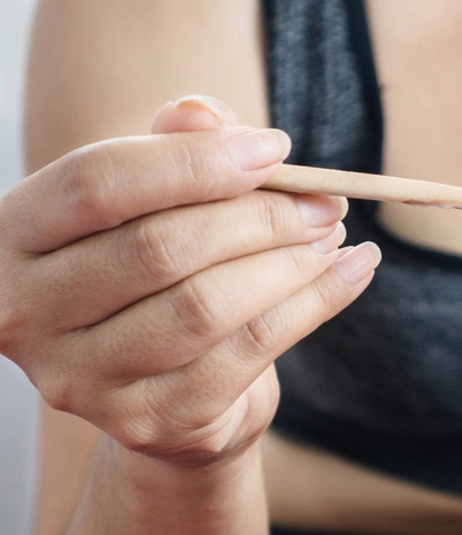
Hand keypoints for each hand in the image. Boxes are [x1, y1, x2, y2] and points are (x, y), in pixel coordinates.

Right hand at [0, 96, 379, 467]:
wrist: (165, 390)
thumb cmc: (157, 270)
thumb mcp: (157, 200)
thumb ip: (176, 148)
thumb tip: (201, 113)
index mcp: (12, 237)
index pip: (96, 183)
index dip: (194, 162)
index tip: (277, 148)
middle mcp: (27, 313)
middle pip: (159, 248)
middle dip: (259, 216)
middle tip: (326, 200)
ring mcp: (82, 378)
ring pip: (206, 306)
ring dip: (290, 262)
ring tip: (332, 233)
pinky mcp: (148, 421)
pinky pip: (250, 352)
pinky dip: (316, 303)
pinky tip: (353, 271)